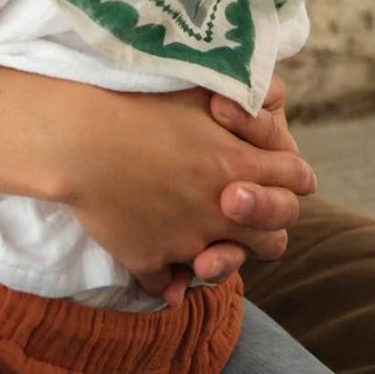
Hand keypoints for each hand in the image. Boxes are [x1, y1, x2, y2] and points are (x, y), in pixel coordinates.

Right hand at [55, 84, 313, 287]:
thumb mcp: (200, 88)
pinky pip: (166, 285)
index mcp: (239, 163)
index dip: (289, 176)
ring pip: (223, 268)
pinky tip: (155, 263)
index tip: (272, 170)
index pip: (298, 180)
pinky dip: (164, 279)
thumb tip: (265, 105)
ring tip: (204, 245)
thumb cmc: (134, 99)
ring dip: (220, 259)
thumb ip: (241, 102)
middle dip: (264, 224)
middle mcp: (221, 209)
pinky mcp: (148, 259)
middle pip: (275, 237)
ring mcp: (186, 241)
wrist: (76, 134)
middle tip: (238, 206)